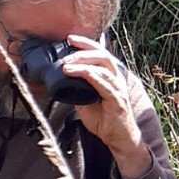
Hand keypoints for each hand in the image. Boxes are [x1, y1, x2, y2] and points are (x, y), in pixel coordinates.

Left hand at [59, 35, 152, 178]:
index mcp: (109, 77)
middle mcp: (116, 79)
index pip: (100, 54)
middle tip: (67, 50)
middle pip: (103, 55)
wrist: (119, 139)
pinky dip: (89, 76)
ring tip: (66, 65)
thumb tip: (60, 83)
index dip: (86, 44)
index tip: (70, 38)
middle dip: (84, 49)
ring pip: (103, 68)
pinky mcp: (117, 100)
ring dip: (83, 63)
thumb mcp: (85, 102)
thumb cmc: (106, 121)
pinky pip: (103, 84)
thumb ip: (77, 90)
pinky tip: (78, 73)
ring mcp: (118, 89)